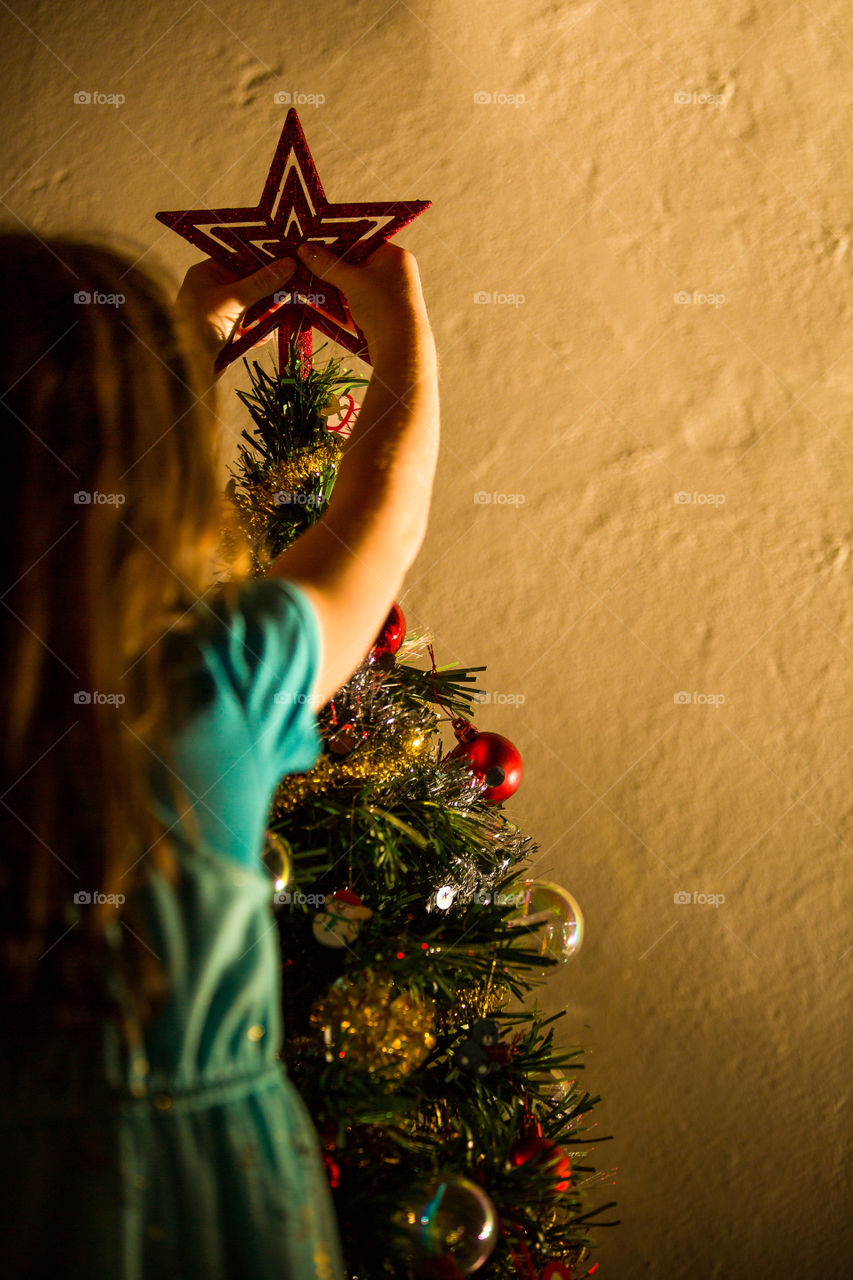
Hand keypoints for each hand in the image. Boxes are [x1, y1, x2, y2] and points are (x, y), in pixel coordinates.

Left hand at [176, 256, 296, 370]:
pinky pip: (248, 328)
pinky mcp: (226, 334)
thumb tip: (288, 265)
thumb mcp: (235, 299)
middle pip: (248, 283)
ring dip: (267, 311)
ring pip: (251, 307)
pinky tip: (268, 333)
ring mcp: (220, 314)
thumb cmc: (202, 326)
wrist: (187, 367)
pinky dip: (259, 330)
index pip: (240, 260)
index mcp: (207, 274)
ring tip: (284, 312)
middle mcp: (213, 291)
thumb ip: (262, 282)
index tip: (286, 265)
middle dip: (268, 290)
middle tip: (290, 290)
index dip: (263, 262)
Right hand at [295, 242, 430, 357]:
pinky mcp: (383, 317)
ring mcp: (390, 296)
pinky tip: (321, 310)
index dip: (334, 249)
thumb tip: (304, 249)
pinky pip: (358, 308)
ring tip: (309, 293)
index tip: (312, 254)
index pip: (358, 244)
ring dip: (333, 293)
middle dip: (331, 275)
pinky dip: (341, 309)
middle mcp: (395, 273)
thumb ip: (327, 264)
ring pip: (355, 290)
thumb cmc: (381, 304)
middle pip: (355, 268)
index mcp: (393, 256)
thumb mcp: (350, 280)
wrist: (402, 346)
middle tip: (307, 274)